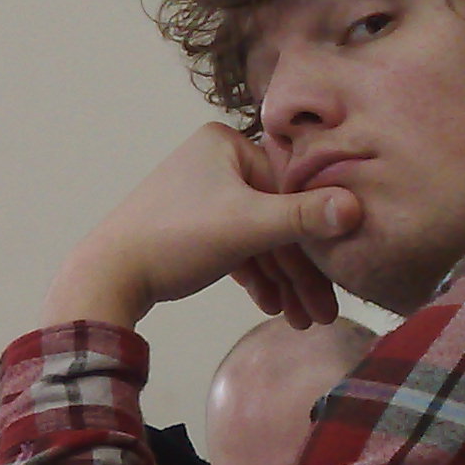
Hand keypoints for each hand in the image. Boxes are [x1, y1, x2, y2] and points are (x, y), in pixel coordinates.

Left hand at [40, 123, 361, 330]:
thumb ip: (304, 218)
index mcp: (225, 144)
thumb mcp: (248, 227)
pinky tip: (272, 306)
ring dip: (280, 281)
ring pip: (255, 238)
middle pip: (273, 218)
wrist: (107, 275)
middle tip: (322, 315)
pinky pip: (233, 246)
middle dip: (298, 271)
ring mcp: (199, 193)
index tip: (335, 286)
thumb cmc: (175, 240)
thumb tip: (357, 207)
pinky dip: (253, 275)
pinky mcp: (187, 224)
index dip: (314, 243)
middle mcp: (212, 161)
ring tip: (301, 320)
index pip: (289, 191)